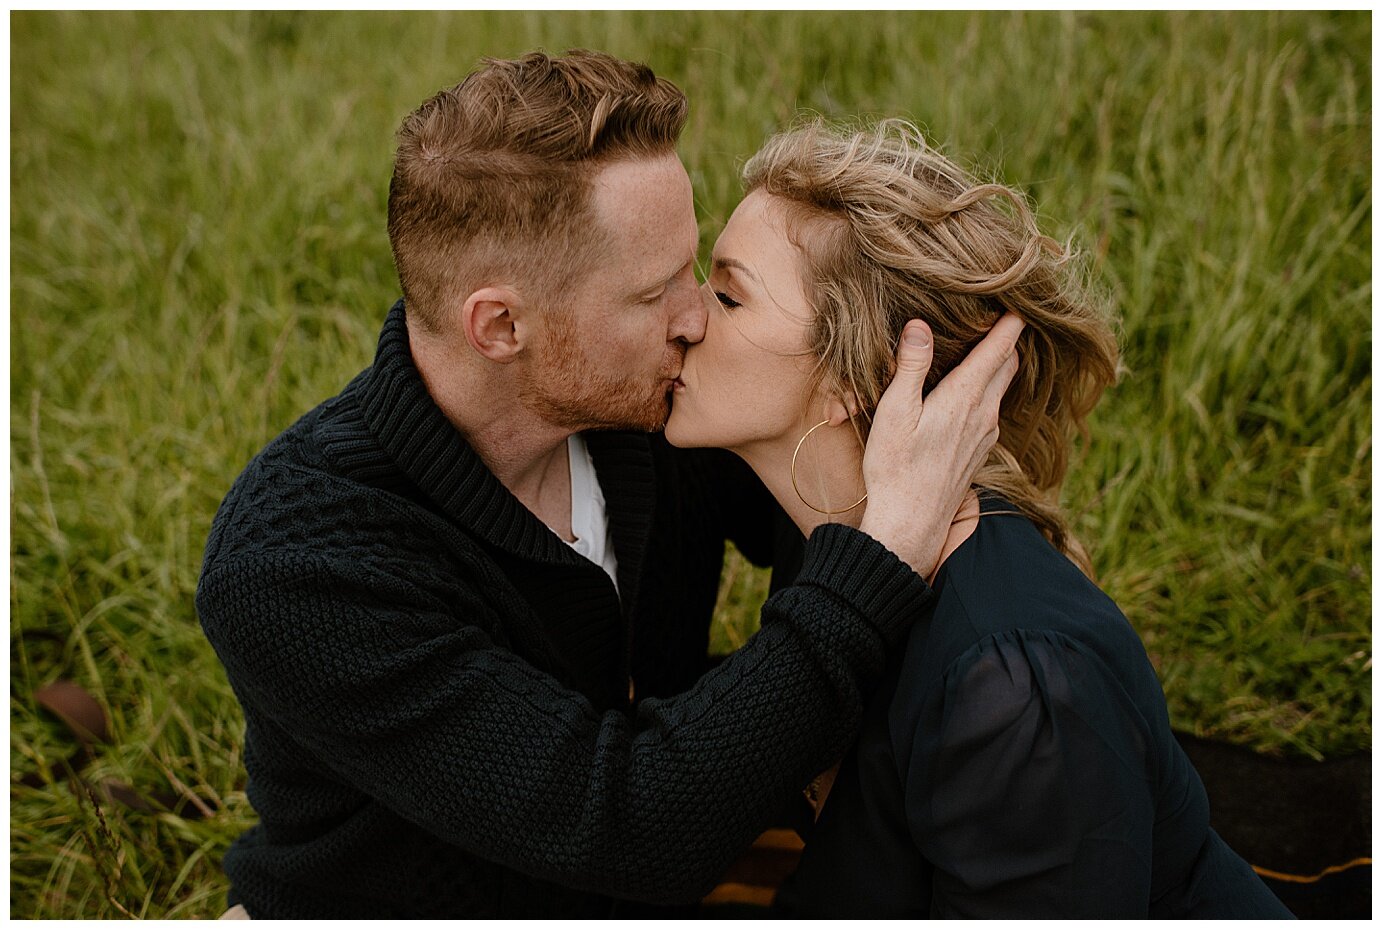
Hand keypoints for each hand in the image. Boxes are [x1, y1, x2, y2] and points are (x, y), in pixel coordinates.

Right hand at [858, 314, 1023, 577]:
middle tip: (998, 313)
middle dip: (1008, 337)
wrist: (910, 523)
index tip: (1014, 295)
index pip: (1000, 347)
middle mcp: (984, 413)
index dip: (1010, 319)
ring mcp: (986, 433)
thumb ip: (911, 366)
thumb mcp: (895, 412)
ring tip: (985, 344)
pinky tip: (970, 391)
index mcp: (965, 396)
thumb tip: (921, 325)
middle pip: (1010, 363)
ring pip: (1003, 387)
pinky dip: (989, 389)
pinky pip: (993, 409)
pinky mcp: (979, 450)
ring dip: (999, 363)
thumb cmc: (895, 467)